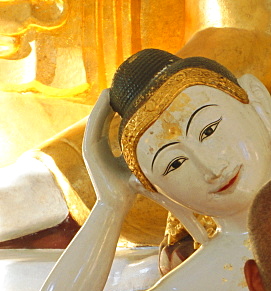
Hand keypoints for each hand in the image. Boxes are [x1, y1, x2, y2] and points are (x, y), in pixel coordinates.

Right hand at [82, 90, 138, 206]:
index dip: (115, 108)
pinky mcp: (90, 152)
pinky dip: (98, 114)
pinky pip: (93, 128)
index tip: (124, 95)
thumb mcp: (136, 163)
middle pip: (101, 119)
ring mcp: (91, 149)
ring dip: (101, 105)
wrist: (118, 203)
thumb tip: (159, 140)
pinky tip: (105, 102)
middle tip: (117, 87)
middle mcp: (96, 147)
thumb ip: (140, 151)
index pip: (109, 123)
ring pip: (95, 121)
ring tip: (109, 90)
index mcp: (106, 149)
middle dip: (108, 103)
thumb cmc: (129, 187)